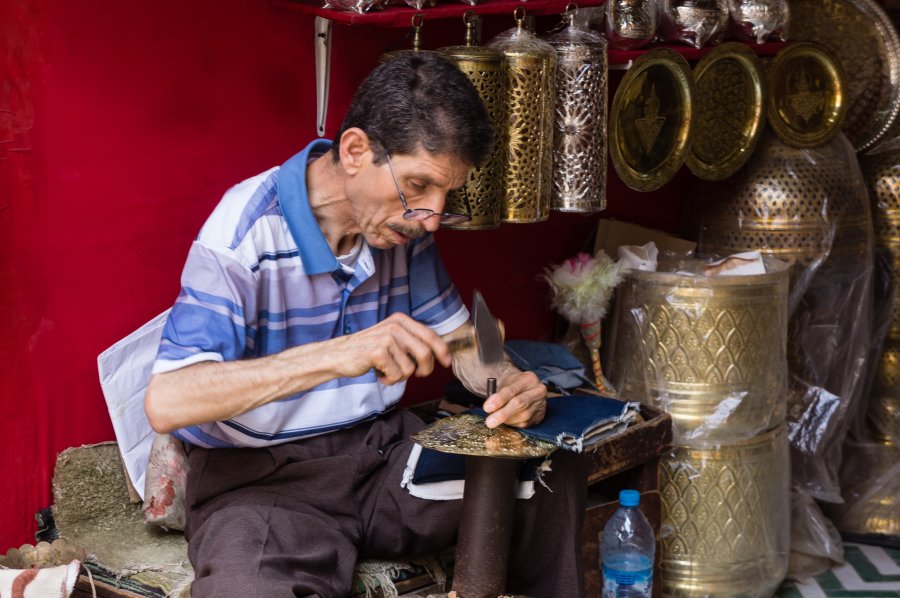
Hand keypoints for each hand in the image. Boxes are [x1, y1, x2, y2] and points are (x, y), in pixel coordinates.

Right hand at [335, 312, 451, 384]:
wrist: (339, 355)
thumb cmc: (367, 350)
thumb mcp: (391, 338)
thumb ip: (411, 341)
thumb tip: (437, 352)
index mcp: (401, 320)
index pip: (430, 335)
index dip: (442, 350)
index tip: (447, 362)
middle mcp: (395, 326)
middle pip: (425, 353)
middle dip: (425, 369)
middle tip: (418, 375)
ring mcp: (386, 338)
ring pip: (410, 369)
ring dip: (401, 376)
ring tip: (388, 371)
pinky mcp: (378, 352)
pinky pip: (396, 374)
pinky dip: (390, 380)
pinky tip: (380, 375)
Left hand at [482, 369, 546, 428]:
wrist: (524, 388)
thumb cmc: (512, 386)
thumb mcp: (504, 383)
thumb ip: (497, 394)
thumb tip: (489, 409)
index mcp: (528, 379)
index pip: (512, 390)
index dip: (499, 400)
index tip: (487, 408)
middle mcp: (538, 391)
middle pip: (519, 404)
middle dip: (502, 414)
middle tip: (489, 422)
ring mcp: (541, 404)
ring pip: (522, 416)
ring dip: (507, 420)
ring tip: (496, 419)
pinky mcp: (540, 416)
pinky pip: (525, 423)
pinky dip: (513, 423)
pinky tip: (508, 419)